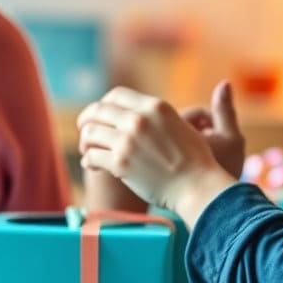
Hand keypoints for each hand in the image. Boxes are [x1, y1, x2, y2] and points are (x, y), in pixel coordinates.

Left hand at [77, 86, 235, 225]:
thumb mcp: (179, 124)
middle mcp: (139, 119)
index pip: (115, 95)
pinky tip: (92, 165)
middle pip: (97, 110)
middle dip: (86, 120)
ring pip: (90, 133)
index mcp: (154, 106)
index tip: (100, 115)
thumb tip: (136, 113)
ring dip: (85, 142)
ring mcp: (128, 141)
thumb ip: (155, 116)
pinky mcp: (120, 163)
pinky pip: (92, 156)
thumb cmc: (194, 160)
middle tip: (84, 130)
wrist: (197, 187)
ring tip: (88, 150)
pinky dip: (88, 161)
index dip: (104, 104)